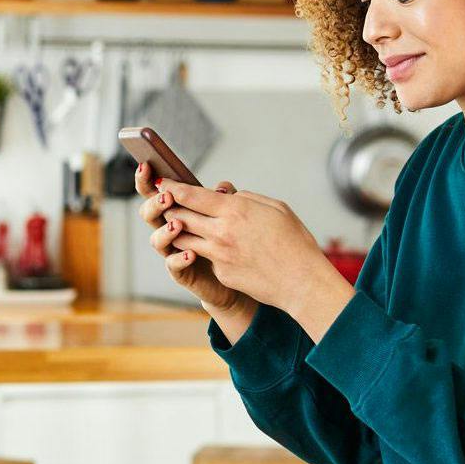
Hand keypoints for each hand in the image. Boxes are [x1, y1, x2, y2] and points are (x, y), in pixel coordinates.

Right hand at [135, 162, 244, 312]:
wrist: (237, 273)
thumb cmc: (229, 239)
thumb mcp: (227, 214)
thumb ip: (223, 199)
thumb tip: (222, 188)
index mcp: (176, 210)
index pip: (155, 191)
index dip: (147, 180)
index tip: (146, 166)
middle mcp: (169, 229)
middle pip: (148, 213)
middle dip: (154, 203)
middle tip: (166, 197)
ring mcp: (172, 251)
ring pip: (156, 239)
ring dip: (165, 231)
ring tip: (178, 225)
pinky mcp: (181, 272)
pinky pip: (173, 266)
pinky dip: (179, 259)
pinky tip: (190, 254)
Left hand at [162, 181, 353, 333]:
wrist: (301, 281)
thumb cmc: (294, 241)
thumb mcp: (275, 207)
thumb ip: (246, 197)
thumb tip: (226, 194)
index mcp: (235, 210)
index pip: (191, 195)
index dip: (172, 187)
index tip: (163, 182)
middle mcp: (221, 231)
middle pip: (181, 215)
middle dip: (169, 207)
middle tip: (163, 202)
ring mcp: (218, 255)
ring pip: (183, 238)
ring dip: (178, 230)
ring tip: (177, 223)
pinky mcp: (220, 273)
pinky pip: (203, 256)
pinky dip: (200, 249)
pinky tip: (204, 246)